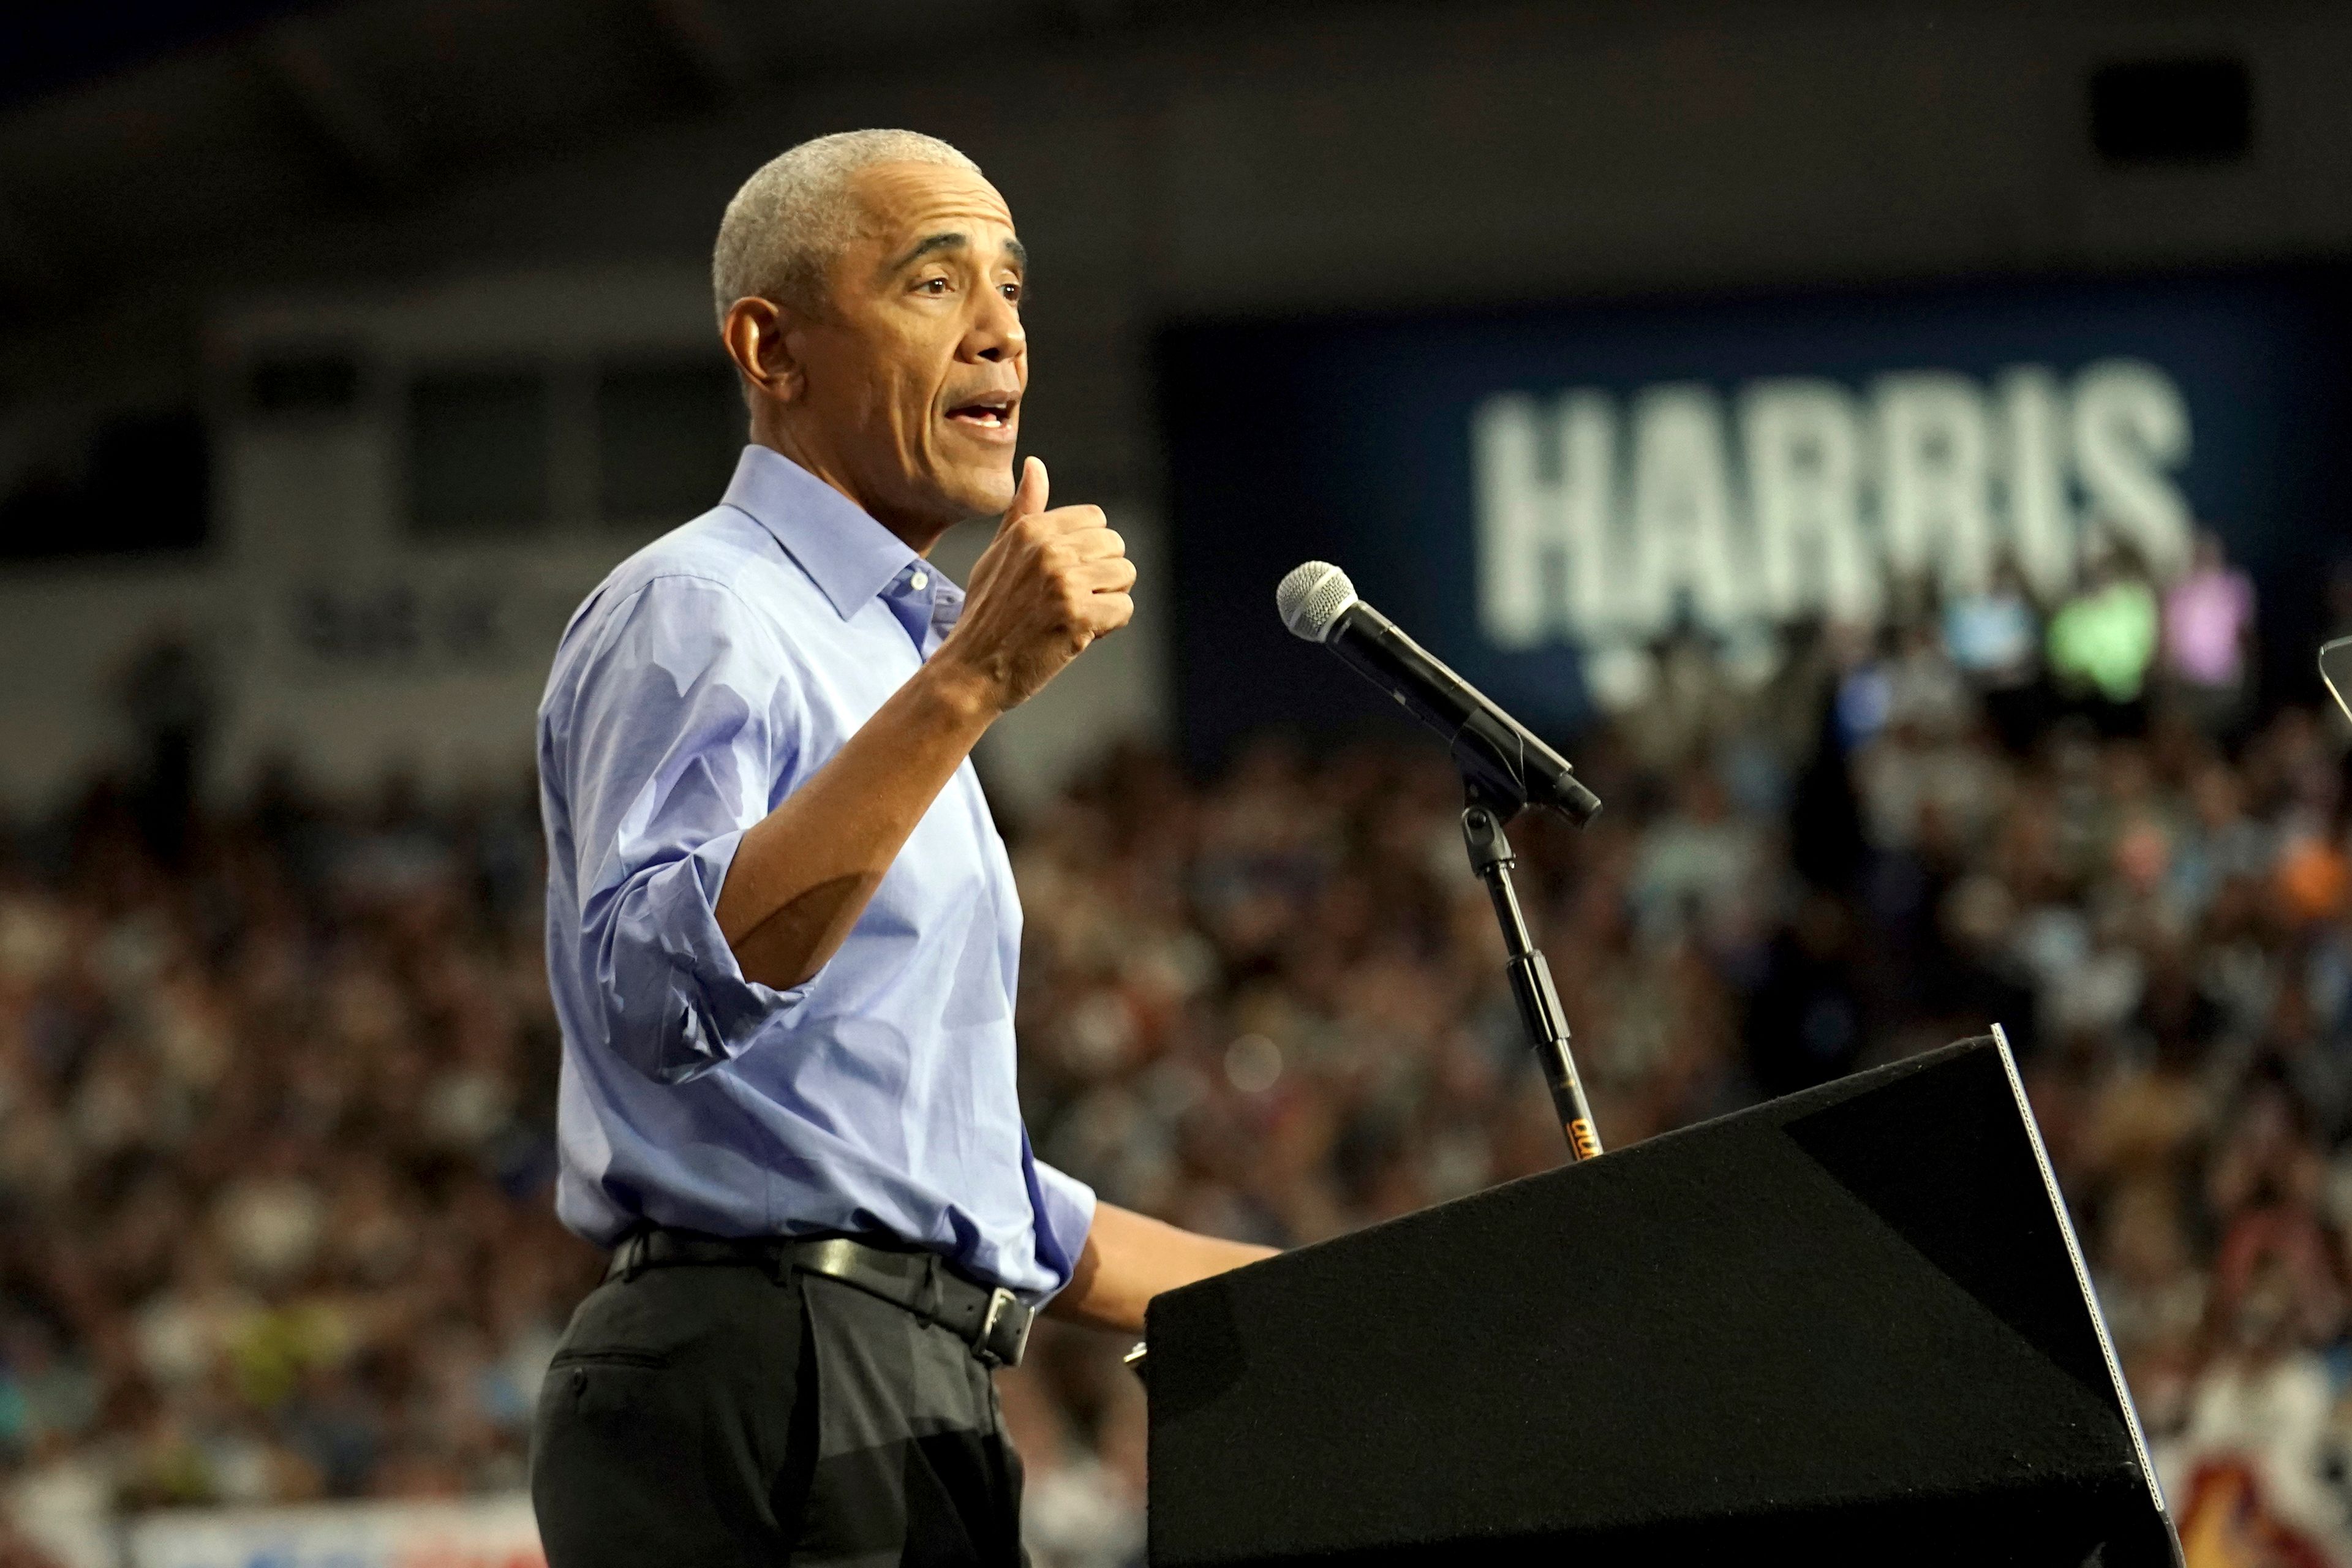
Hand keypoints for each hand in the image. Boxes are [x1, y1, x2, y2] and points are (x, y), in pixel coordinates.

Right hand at [937, 456, 1134, 711]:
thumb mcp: (997, 554)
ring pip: (1125, 575)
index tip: (1066, 575)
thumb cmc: (985, 615)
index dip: (1089, 551)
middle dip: (1102, 574)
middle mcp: (1048, 549)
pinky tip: (1077, 634)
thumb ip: (1023, 511)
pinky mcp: (1078, 616)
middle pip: (1115, 545)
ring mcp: (1064, 582)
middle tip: (1072, 600)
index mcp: (1030, 530)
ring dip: (1108, 599)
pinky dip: (1108, 626)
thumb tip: (1036, 465)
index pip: (1095, 519)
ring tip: (1074, 615)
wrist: (971, 669)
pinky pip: (1124, 609)